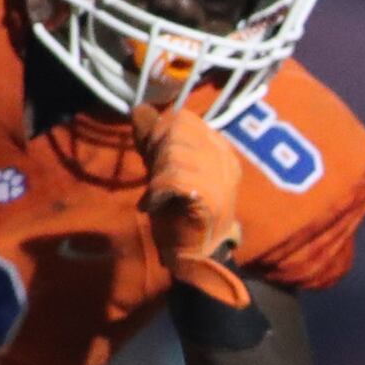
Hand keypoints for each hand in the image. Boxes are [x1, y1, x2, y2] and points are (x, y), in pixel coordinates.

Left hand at [133, 102, 251, 308]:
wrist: (196, 257)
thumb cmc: (181, 213)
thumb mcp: (167, 168)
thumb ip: (156, 140)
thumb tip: (139, 108)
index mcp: (220, 150)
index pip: (186, 120)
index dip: (162, 133)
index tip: (154, 156)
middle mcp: (225, 160)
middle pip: (179, 130)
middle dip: (159, 150)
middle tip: (157, 177)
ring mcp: (220, 179)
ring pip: (175, 152)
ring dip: (159, 172)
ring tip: (160, 193)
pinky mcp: (209, 198)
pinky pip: (173, 179)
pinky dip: (158, 192)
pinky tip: (157, 204)